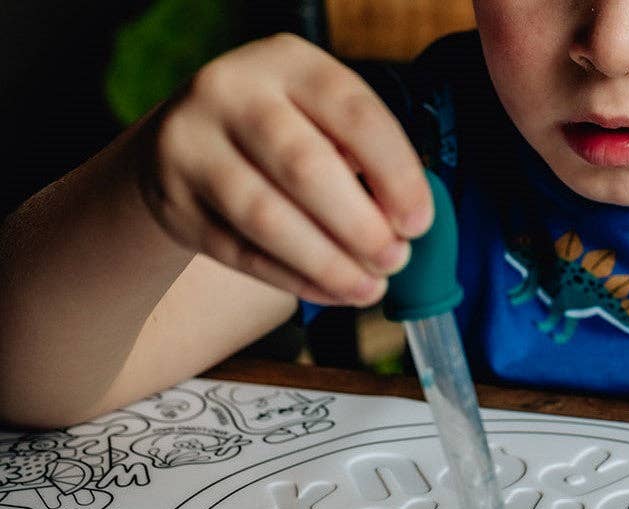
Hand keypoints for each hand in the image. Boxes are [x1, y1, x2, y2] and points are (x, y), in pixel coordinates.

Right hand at [137, 34, 431, 305]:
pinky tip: (332, 293)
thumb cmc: (281, 137)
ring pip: (266, 218)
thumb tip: (402, 228)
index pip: (353, 113)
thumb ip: (362, 161)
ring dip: (328, 263)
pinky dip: (295, 280)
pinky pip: (242, 253)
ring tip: (368, 288)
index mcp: (287, 63)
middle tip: (394, 260)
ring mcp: (193, 146)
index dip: (395, 174)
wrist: (184, 146)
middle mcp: (231, 93)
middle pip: (304, 167)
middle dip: (360, 226)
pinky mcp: (176, 203)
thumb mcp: (320, 121)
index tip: (418, 224)